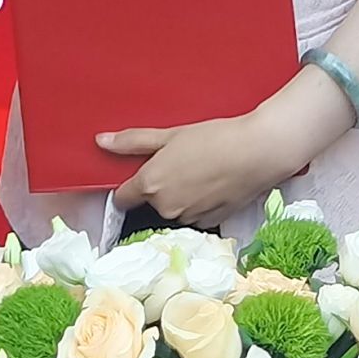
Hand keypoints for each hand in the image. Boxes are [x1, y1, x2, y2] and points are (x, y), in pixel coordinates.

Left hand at [99, 111, 310, 228]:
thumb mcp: (169, 135)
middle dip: (160, 186)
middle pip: (151, 201)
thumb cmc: (214, 138)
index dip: (128, 186)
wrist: (258, 152)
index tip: (137, 176)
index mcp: (150, 185)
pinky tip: (214, 183)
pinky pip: (195, 214)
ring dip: (181, 196)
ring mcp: (188, 218)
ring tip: (201, 170)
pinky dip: (200, 203)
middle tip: (180, 162)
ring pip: (175, 208)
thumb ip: (132, 141)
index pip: (123, 197)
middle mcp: (165, 207)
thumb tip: (101, 142)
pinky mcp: (210, 222)